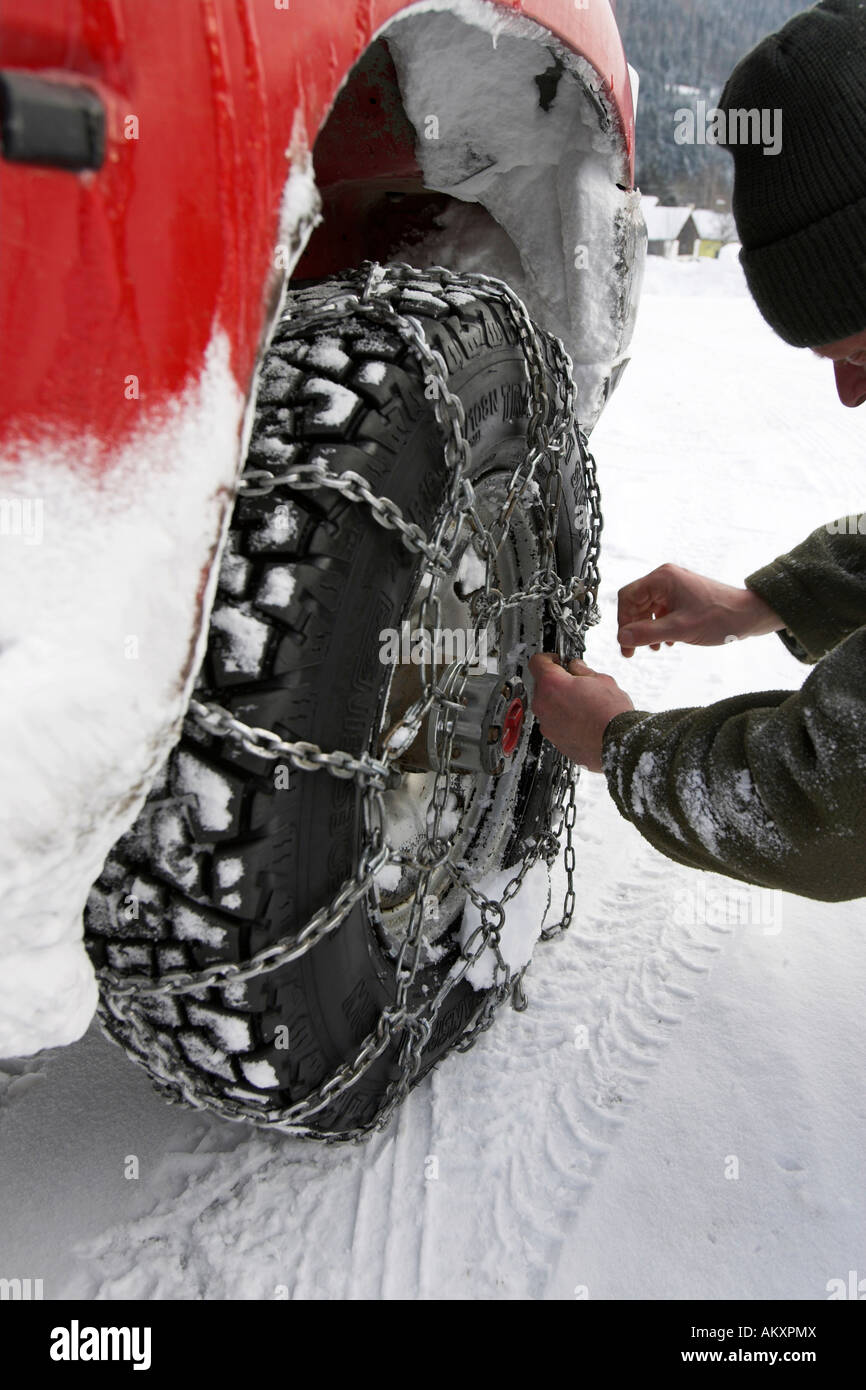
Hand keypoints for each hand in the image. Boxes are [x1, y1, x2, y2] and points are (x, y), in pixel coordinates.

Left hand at [529, 653, 633, 772]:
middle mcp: (543, 705)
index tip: (558, 660)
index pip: (537, 661)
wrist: (618, 744)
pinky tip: (582, 720)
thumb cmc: (611, 714)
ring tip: (583, 704)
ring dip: (559, 702)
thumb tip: (577, 667)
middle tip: (576, 683)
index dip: (549, 658)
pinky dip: (564, 720)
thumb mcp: (602, 680)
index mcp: (552, 684)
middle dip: (557, 682)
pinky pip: (554, 724)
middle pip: (542, 686)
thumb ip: (583, 671)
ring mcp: (547, 725)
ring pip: (548, 706)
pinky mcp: (554, 740)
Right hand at [617, 564, 782, 656]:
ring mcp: (674, 587)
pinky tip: (667, 642)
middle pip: (636, 603)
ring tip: (654, 648)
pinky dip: (660, 627)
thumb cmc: (720, 617)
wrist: (749, 616)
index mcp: (662, 578)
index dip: (623, 621)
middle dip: (634, 628)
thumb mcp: (680, 629)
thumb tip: (621, 637)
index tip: (625, 643)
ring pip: (648, 609)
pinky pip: (661, 611)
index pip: (627, 597)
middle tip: (632, 652)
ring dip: (647, 630)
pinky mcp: (682, 596)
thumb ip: (648, 633)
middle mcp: (666, 578)